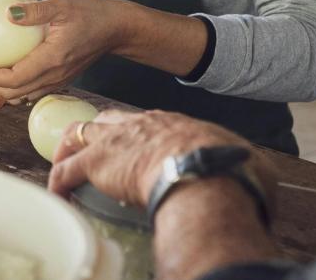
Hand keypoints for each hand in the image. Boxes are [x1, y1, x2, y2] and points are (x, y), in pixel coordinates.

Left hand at [0, 0, 130, 100]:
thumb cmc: (92, 13)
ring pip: (22, 94)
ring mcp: (58, 81)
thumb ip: (34, 11)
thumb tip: (7, 13)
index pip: (12, 79)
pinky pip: (31, 88)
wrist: (118, 28)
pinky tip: (5, 64)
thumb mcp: (62, 5)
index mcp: (52, 61)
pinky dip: (14, 82)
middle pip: (12, 93)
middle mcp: (54, 77)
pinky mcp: (61, 79)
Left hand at [47, 109, 273, 206]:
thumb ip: (246, 166)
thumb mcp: (245, 162)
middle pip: (107, 120)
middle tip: (93, 150)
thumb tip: (257, 179)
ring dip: (69, 150)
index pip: (146, 124)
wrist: (204, 170)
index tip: (136, 149)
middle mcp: (138, 124)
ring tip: (64, 165)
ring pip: (79, 135)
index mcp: (171, 124)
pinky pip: (67, 170)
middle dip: (97, 133)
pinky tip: (58, 194)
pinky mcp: (96, 162)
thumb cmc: (228, 168)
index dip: (136, 135)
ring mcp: (113, 141)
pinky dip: (59, 181)